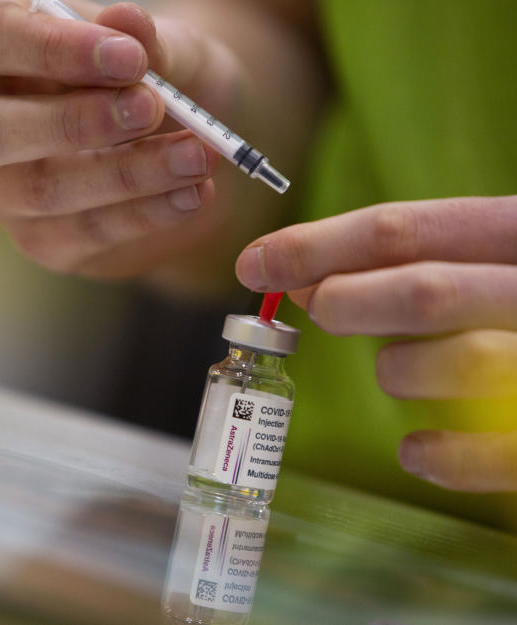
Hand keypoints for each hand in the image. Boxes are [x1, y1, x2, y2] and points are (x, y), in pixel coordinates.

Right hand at [0, 0, 245, 277]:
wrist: (187, 150)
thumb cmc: (159, 82)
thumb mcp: (170, 51)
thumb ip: (150, 41)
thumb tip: (125, 19)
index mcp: (0, 51)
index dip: (50, 47)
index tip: (128, 57)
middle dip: (72, 122)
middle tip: (152, 108)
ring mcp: (6, 189)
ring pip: (42, 189)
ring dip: (127, 173)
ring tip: (197, 155)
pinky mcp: (43, 240)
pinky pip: (85, 232)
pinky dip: (146, 213)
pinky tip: (192, 193)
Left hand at [234, 195, 516, 491]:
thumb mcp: (496, 256)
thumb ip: (417, 260)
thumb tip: (305, 275)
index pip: (407, 228)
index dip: (318, 244)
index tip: (254, 261)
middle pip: (426, 288)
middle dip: (350, 301)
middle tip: (321, 310)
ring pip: (453, 364)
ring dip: (401, 371)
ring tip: (400, 372)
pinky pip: (495, 451)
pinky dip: (442, 453)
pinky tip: (419, 448)